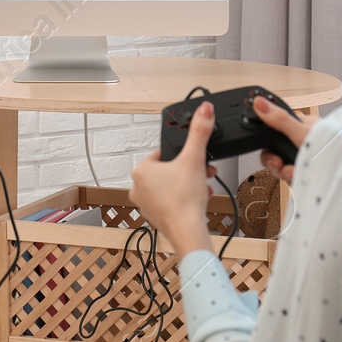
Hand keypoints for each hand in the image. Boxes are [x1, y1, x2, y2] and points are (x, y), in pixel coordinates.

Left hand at [129, 101, 218, 261]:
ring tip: (201, 187)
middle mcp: (137, 187)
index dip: (182, 155)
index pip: (164, 153)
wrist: (187, 231)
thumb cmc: (185, 199)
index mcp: (141, 170)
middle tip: (201, 174)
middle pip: (168, 170)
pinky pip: (170, 201)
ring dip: (188, 184)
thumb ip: (200, 131)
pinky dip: (183, 199)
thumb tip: (204, 110)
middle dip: (188, 171)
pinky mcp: (154, 216)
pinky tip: (197, 200)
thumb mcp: (194, 159)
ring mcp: (144, 203)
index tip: (194, 160)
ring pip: (170, 186)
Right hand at [253, 96, 313, 182]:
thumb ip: (279, 119)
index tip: (264, 146)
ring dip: (283, 171)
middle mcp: (300, 141)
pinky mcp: (306, 173)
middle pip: (274, 151)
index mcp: (300, 125)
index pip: (273, 129)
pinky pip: (290, 176)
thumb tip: (258, 102)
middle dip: (274, 161)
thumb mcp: (301, 131)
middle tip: (278, 164)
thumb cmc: (334, 146)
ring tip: (293, 172)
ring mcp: (303, 158)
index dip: (266, 140)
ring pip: (280, 166)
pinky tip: (299, 177)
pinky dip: (292, 178)